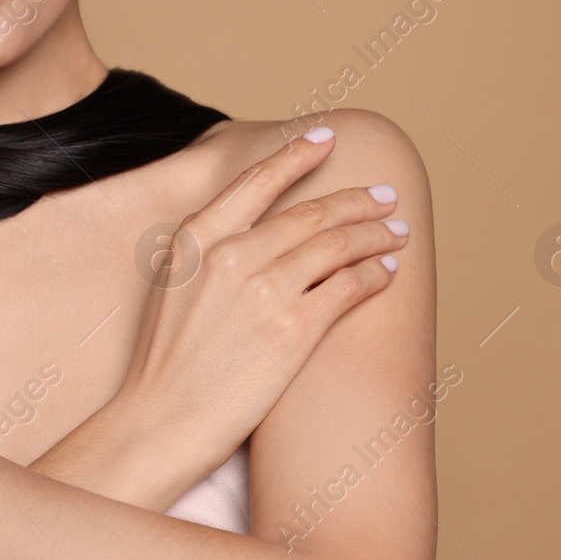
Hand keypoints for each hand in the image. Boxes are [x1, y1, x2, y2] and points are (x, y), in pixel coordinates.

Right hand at [116, 126, 407, 478]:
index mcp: (197, 238)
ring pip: (337, 245)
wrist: (163, 418)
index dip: (297, 156)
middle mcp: (232, 254)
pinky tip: (387, 271)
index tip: (326, 140)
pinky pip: (348, 287)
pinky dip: (374, 274)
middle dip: (356, 200)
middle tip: (385, 195)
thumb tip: (250, 231)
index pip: (258, 182)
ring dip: (375, 234)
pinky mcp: (294, 329)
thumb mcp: (172, 285)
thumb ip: (207, 250)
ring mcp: (265, 290)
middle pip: (310, 212)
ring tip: (397, 232)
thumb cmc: (165, 360)